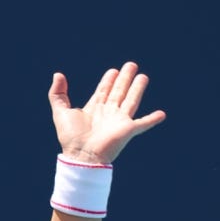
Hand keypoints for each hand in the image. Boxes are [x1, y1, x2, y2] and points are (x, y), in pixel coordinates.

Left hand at [48, 61, 165, 163]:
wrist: (81, 156)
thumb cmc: (70, 137)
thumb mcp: (60, 111)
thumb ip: (57, 93)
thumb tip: (58, 74)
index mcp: (94, 109)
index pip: (104, 90)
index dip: (108, 80)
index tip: (113, 70)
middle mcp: (108, 113)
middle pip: (119, 91)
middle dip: (125, 78)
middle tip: (131, 65)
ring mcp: (119, 121)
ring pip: (131, 101)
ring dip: (138, 89)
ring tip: (143, 77)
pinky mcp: (128, 130)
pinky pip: (143, 123)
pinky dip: (152, 119)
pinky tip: (162, 114)